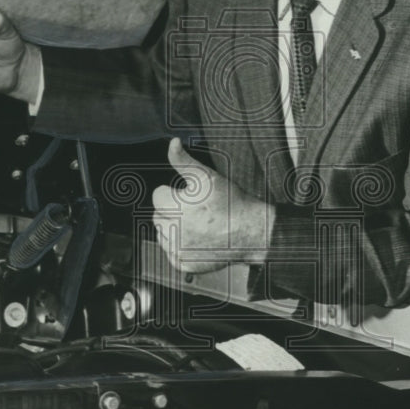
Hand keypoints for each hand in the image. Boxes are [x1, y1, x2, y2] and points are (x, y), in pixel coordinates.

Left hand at [152, 138, 274, 273]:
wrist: (252, 232)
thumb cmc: (231, 202)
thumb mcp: (207, 176)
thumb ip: (183, 160)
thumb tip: (172, 143)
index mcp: (174, 207)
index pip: (158, 196)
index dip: (175, 194)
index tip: (192, 197)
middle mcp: (173, 231)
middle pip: (157, 216)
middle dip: (172, 211)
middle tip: (196, 211)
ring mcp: (178, 250)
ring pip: (161, 235)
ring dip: (173, 229)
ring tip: (197, 226)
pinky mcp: (183, 265)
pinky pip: (170, 254)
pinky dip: (180, 248)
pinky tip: (197, 241)